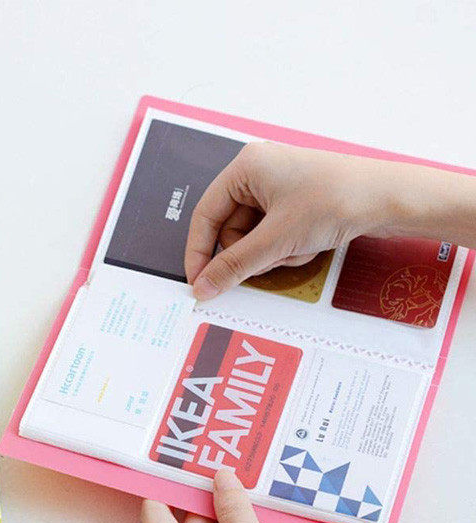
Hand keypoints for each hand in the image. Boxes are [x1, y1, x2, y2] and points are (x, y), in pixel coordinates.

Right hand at [185, 141, 475, 298]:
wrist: (390, 198)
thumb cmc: (334, 202)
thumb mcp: (276, 240)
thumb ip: (233, 266)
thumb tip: (202, 288)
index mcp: (245, 167)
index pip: (205, 215)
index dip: (199, 252)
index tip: (199, 283)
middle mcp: (258, 173)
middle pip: (230, 230)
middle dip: (251, 253)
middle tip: (272, 260)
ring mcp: (278, 188)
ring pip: (253, 238)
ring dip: (272, 254)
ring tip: (300, 248)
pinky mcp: (295, 202)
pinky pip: (273, 236)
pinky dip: (287, 249)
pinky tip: (310, 245)